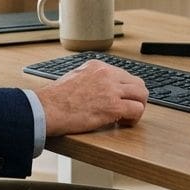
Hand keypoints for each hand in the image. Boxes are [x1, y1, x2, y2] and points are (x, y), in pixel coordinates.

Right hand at [34, 60, 148, 136]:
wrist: (48, 108)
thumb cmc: (55, 98)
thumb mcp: (74, 76)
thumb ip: (90, 78)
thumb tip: (97, 88)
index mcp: (98, 67)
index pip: (124, 75)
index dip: (125, 90)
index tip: (121, 98)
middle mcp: (107, 74)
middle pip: (137, 83)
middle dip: (136, 97)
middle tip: (129, 108)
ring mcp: (111, 90)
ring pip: (142, 95)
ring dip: (138, 107)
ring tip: (128, 117)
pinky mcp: (113, 106)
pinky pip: (137, 110)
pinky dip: (134, 118)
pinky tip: (124, 122)